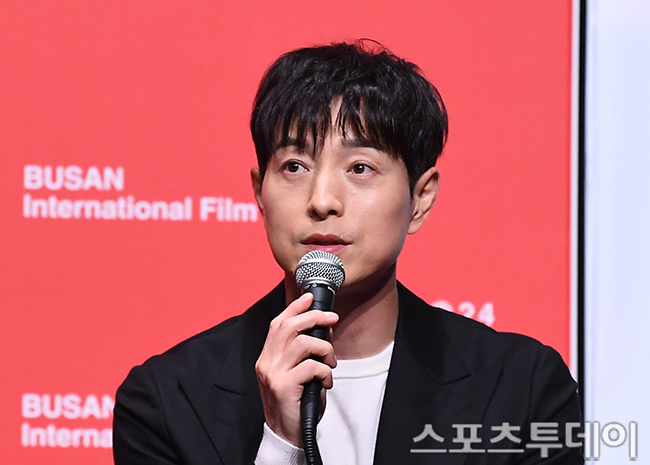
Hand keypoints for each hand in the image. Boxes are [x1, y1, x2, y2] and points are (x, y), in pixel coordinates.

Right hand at [255, 293, 338, 446]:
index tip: (309, 297)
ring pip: (302, 343)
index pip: (277, 323)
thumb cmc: (295, 403)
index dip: (294, 307)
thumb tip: (325, 329)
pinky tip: (326, 381)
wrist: (287, 434)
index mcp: (267, 357)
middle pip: (288, 326)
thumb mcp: (299, 373)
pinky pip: (310, 367)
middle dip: (313, 317)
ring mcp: (273, 374)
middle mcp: (266, 363)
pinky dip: (325, 371)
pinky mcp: (283, 387)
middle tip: (332, 318)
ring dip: (324, 348)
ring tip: (331, 361)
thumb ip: (306, 352)